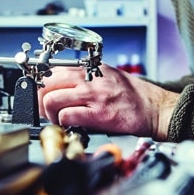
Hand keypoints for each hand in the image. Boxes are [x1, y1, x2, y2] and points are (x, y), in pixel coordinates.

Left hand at [38, 64, 178, 139]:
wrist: (154, 108)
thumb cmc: (133, 95)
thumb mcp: (108, 76)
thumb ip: (86, 78)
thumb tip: (62, 85)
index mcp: (91, 69)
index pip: (54, 70)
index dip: (42, 83)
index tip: (39, 93)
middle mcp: (90, 79)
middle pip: (48, 83)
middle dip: (40, 98)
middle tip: (43, 109)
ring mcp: (93, 96)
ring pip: (52, 99)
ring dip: (49, 113)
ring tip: (56, 119)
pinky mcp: (98, 115)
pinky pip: (67, 116)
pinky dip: (62, 123)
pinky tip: (68, 125)